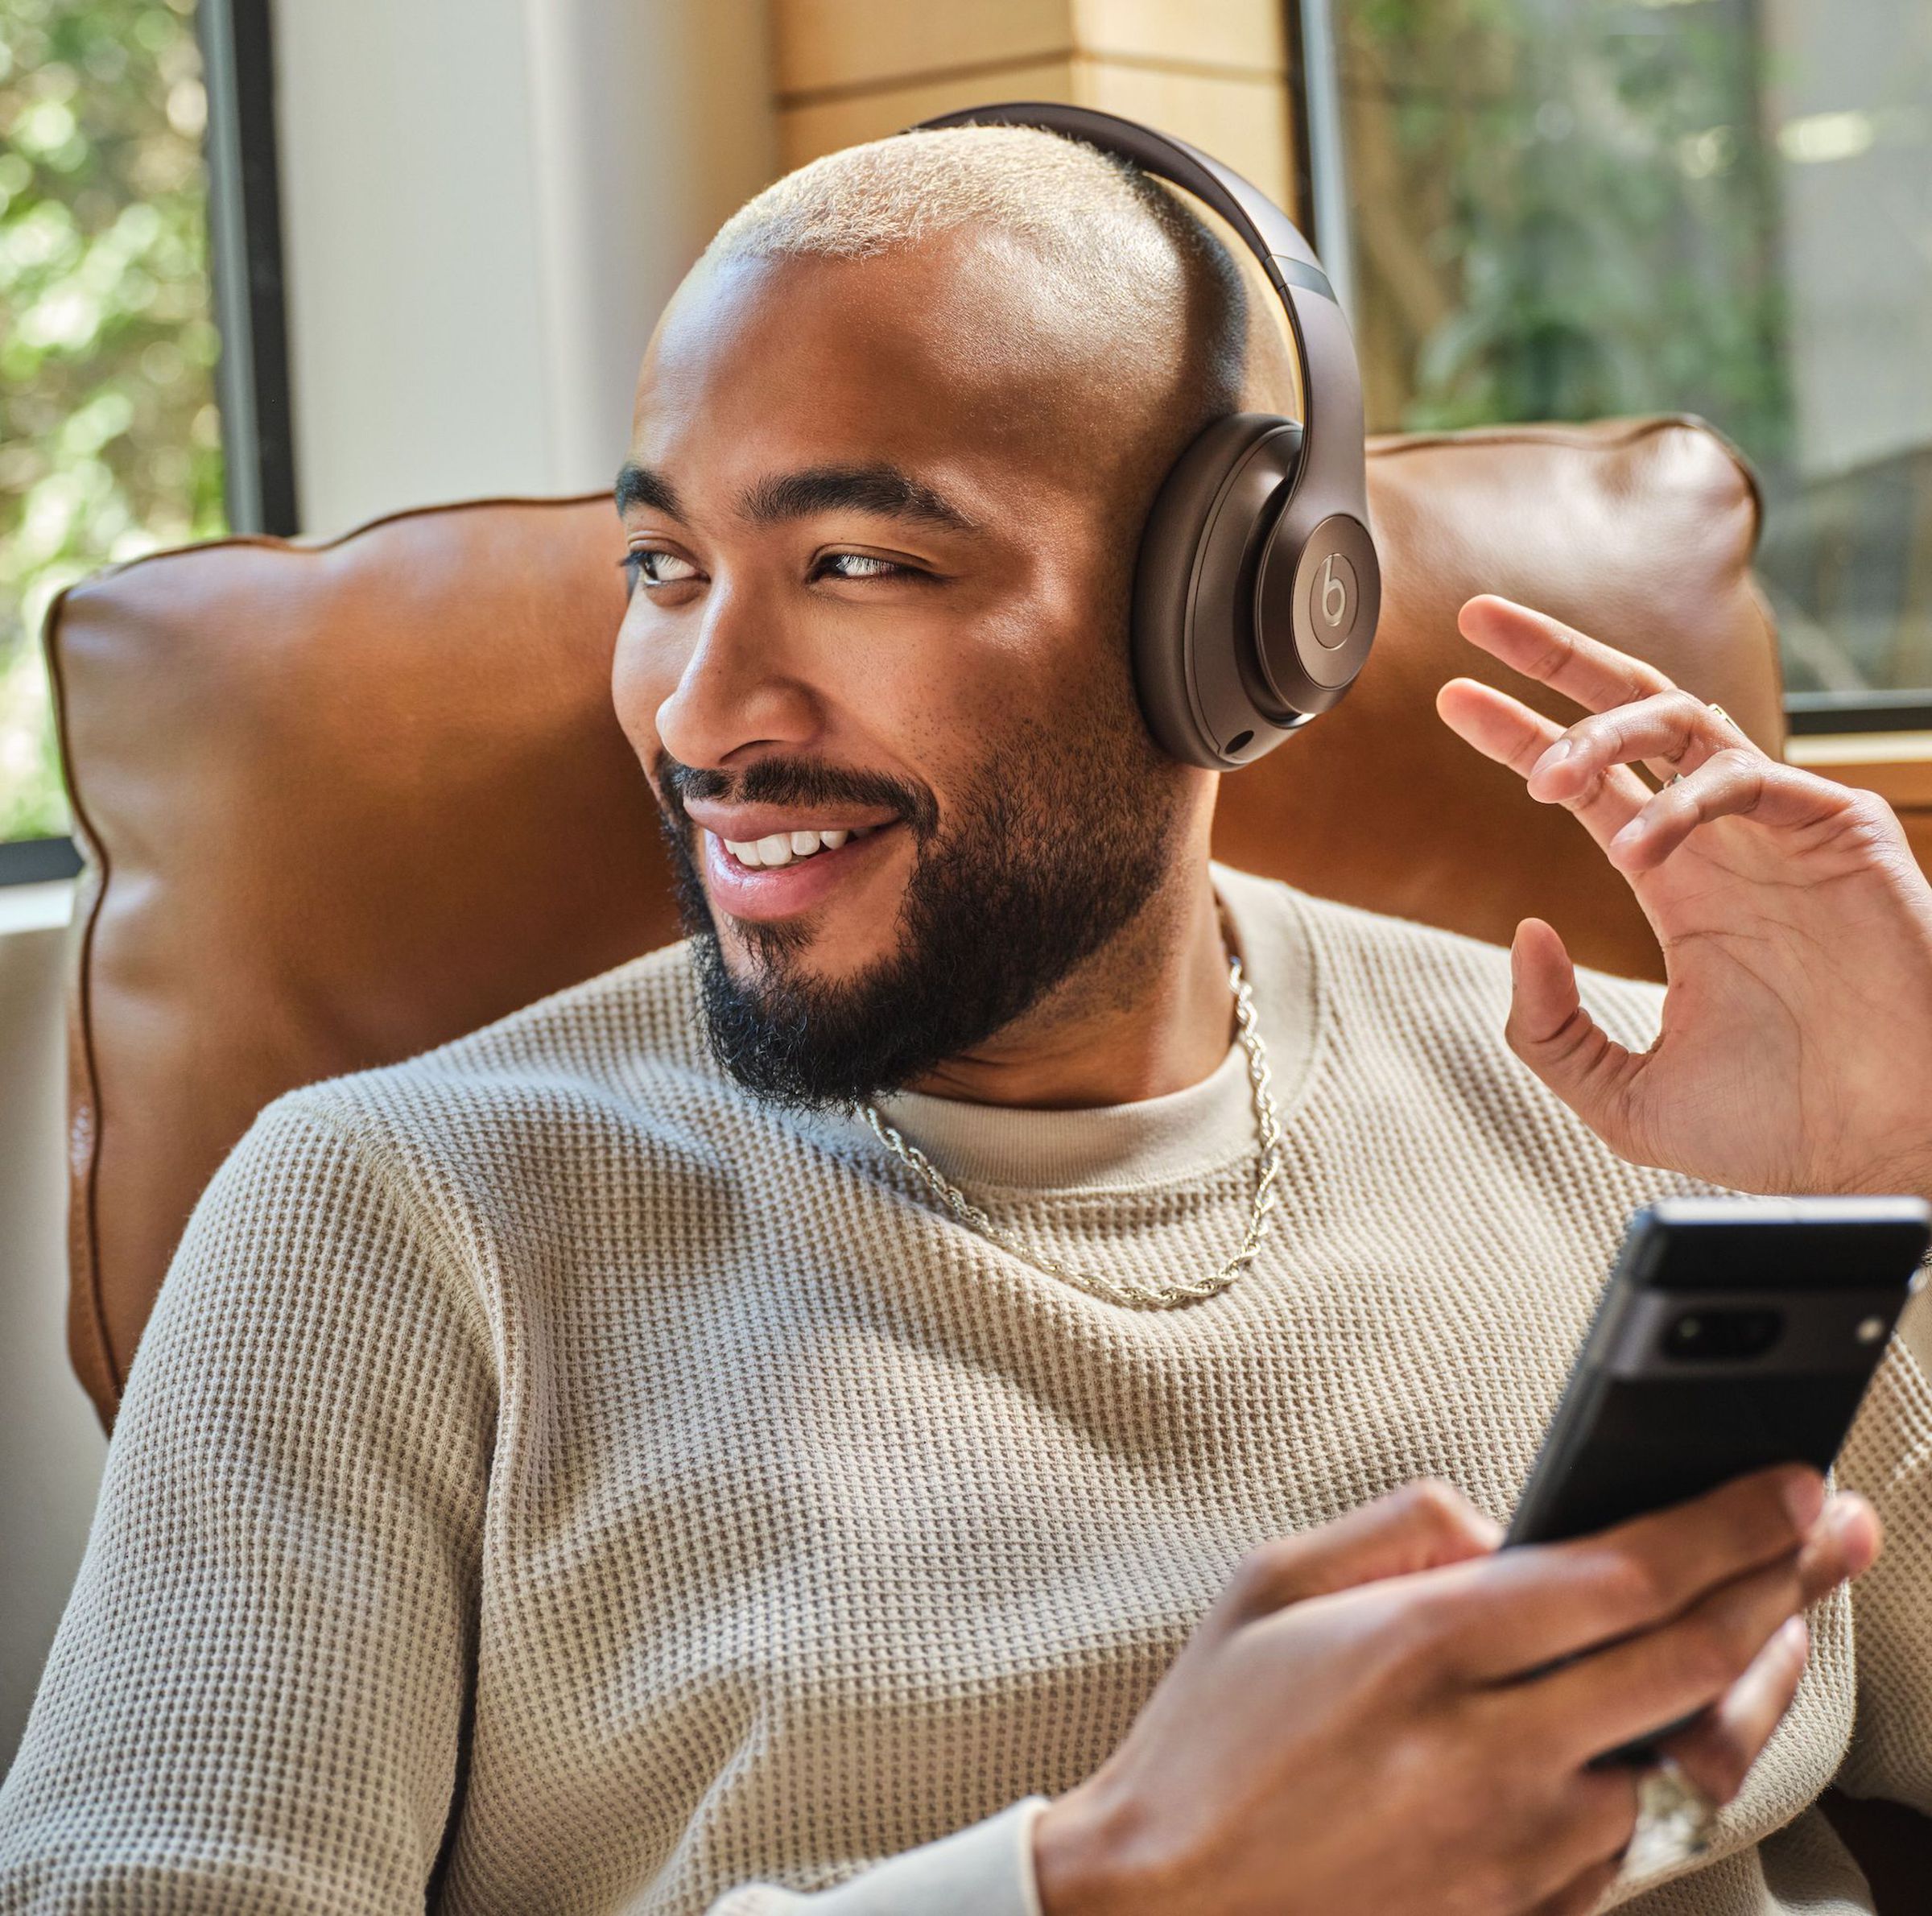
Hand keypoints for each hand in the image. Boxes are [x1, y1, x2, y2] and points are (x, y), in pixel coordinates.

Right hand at [1032, 1469, 1877, 1915]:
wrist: (1165, 1910)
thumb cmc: (1207, 1745)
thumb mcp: (1270, 1585)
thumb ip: (1396, 1526)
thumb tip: (1500, 1527)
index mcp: (1423, 1650)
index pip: (1624, 1574)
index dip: (1729, 1525)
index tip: (1790, 1488)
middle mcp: (1491, 1753)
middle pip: (1693, 1661)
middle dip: (1786, 1581)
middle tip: (1834, 1531)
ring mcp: (1518, 1847)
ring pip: (1687, 1759)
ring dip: (1746, 1684)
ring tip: (1773, 1629)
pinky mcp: (1522, 1913)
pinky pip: (1633, 1837)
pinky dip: (1668, 1772)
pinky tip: (1665, 1733)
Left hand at [1435, 595, 1931, 1202]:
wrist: (1884, 1155)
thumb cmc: (1777, 1128)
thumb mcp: (1619, 1092)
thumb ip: (1548, 1027)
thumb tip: (1523, 931)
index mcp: (1680, 883)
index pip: (1589, 784)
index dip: (1521, 733)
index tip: (1452, 699)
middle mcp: (1725, 840)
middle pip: (1634, 712)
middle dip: (1555, 658)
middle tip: (1477, 619)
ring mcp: (1784, 829)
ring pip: (1685, 721)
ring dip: (1601, 733)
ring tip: (1542, 776)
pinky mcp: (1844, 833)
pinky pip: (1749, 779)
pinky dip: (1683, 801)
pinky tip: (1634, 846)